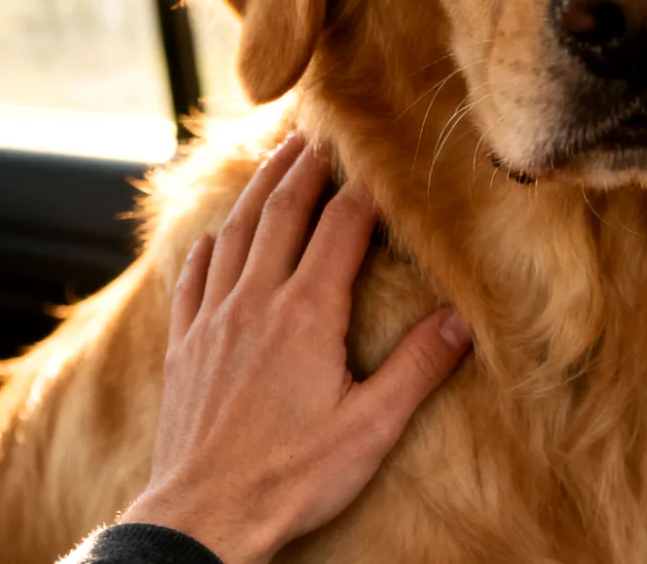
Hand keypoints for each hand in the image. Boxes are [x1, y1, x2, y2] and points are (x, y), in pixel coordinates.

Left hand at [120, 135, 471, 563]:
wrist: (205, 513)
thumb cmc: (292, 476)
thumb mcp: (372, 428)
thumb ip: (417, 369)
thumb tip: (461, 322)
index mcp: (307, 313)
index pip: (340, 229)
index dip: (362, 191)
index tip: (378, 163)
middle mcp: (256, 301)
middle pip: (282, 213)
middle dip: (304, 168)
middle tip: (319, 133)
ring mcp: (214, 319)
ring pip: (235, 233)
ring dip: (257, 190)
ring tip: (276, 160)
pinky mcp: (185, 343)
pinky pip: (195, 275)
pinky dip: (209, 244)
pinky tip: (214, 236)